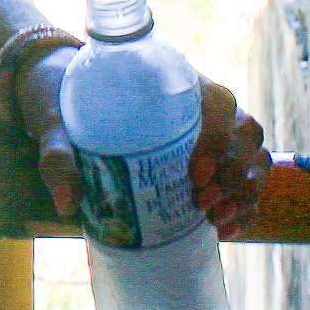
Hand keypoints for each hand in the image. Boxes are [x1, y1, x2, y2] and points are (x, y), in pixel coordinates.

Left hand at [11, 51, 268, 240]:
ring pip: (254, 153)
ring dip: (245, 191)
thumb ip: (58, 155)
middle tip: (201, 203)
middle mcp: (200, 102)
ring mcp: (211, 128)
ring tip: (216, 221)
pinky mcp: (210, 154)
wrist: (62, 93)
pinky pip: (246, 176)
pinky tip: (225, 228)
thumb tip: (67, 202)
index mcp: (171, 82)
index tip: (195, 174)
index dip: (218, 139)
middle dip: (234, 172)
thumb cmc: (63, 100)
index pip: (217, 103)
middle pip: (244, 130)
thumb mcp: (55, 120)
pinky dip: (245, 204)